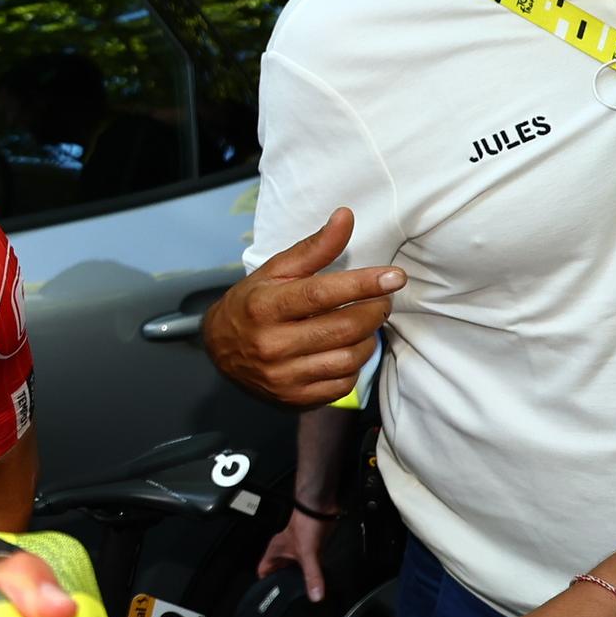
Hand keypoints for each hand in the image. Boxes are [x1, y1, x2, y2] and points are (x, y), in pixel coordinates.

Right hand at [204, 208, 403, 406]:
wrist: (220, 350)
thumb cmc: (253, 304)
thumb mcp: (276, 271)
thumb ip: (314, 247)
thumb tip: (346, 217)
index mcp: (265, 307)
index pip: (322, 294)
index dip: (363, 284)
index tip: (394, 277)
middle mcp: (272, 345)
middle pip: (343, 328)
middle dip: (374, 311)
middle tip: (383, 299)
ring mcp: (283, 376)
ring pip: (348, 358)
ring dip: (369, 339)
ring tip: (366, 324)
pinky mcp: (294, 399)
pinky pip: (342, 384)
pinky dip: (355, 364)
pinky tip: (349, 348)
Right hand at [258, 508, 334, 602]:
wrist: (319, 507)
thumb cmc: (305, 522)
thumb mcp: (307, 553)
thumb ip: (312, 575)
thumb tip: (315, 595)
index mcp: (275, 552)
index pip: (263, 571)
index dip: (264, 584)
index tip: (269, 596)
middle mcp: (284, 552)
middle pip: (279, 572)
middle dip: (284, 584)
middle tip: (289, 597)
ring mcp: (297, 550)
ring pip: (294, 568)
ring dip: (299, 577)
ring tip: (303, 590)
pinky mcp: (310, 547)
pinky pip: (308, 563)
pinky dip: (311, 570)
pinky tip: (317, 577)